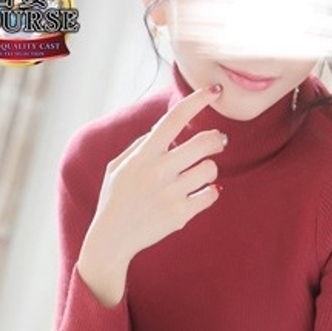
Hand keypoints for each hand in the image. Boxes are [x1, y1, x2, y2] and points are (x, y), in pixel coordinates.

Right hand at [86, 83, 225, 266]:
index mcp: (143, 154)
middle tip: (220, 140)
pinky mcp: (181, 214)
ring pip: (211, 169)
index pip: (174, 119)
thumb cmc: (115, 199)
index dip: (197, 101)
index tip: (214, 91)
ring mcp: (171, 193)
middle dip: (218, 139)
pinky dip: (211, 192)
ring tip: (201, 174)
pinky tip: (202, 192)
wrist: (112, 239)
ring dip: (210, 169)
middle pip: (204, 143)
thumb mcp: (118, 166)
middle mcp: (158, 171)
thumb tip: (165, 129)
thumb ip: (141, 145)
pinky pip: (211, 194)